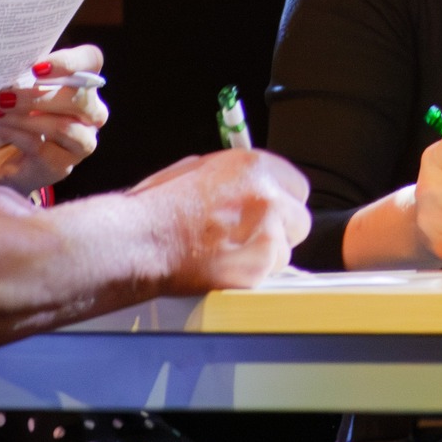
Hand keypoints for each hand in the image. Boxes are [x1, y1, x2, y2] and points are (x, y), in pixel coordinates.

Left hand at [0, 46, 109, 193]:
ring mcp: (82, 141)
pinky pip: (40, 146)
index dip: (69, 61)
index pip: (91, 61)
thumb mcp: (21, 91)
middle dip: (38, 96)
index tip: (36, 68)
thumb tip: (6, 71)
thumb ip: (24, 79)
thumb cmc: (16, 115)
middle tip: (4, 96)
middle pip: (80, 98)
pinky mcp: (62, 165)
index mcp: (84, 84)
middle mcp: (92, 113)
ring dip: (23, 118)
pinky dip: (14, 133)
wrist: (3, 158)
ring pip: (62, 126)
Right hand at [129, 148, 311, 290]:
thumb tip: (253, 182)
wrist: (141, 240)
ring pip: (286, 250)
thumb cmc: (160, 207)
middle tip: (251, 236)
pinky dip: (252, 274)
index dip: (282, 201)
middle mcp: (269, 197)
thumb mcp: (201, 169)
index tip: (271, 211)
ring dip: (266, 254)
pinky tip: (226, 266)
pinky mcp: (259, 266)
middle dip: (281, 229)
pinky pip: (270, 273)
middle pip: (299, 220)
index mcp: (255, 167)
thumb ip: (238, 176)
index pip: (298, 187)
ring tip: (231, 253)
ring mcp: (268, 233)